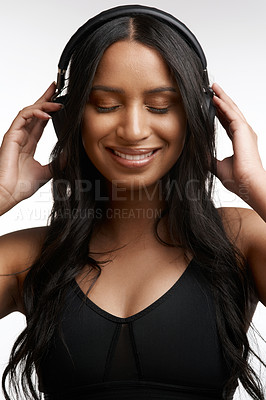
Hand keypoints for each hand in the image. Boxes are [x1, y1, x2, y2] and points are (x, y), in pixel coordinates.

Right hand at [0, 82, 62, 213]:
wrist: (10, 194)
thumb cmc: (22, 185)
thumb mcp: (48, 171)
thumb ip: (59, 161)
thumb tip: (72, 153)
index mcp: (29, 143)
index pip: (41, 121)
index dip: (50, 110)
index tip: (60, 101)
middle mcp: (22, 136)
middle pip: (35, 111)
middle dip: (46, 98)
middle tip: (57, 88)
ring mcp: (16, 134)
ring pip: (29, 111)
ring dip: (44, 104)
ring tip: (58, 102)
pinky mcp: (11, 135)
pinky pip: (23, 117)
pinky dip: (35, 112)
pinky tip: (47, 114)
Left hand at [211, 83, 264, 199]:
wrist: (247, 183)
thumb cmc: (238, 179)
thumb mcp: (217, 166)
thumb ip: (208, 158)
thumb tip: (197, 153)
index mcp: (239, 140)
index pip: (227, 122)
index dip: (220, 112)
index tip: (212, 105)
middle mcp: (243, 133)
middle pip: (231, 112)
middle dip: (221, 100)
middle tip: (212, 89)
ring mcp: (245, 130)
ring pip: (231, 109)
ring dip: (222, 97)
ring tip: (213, 88)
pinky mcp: (242, 130)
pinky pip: (230, 113)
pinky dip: (222, 105)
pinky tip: (214, 98)